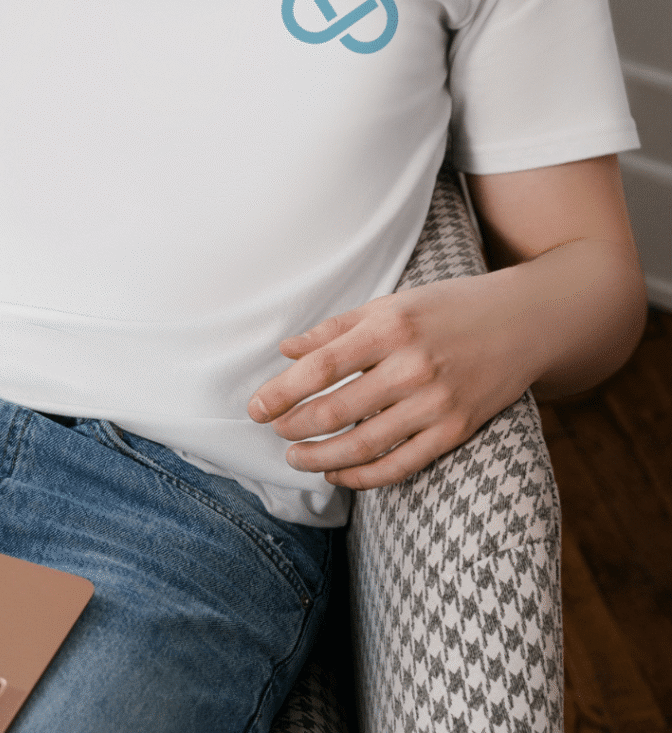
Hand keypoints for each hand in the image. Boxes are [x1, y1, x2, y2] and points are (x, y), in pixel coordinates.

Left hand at [247, 273, 538, 488]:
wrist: (525, 321)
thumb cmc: (447, 308)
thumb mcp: (390, 304)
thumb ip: (335, 330)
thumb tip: (286, 351)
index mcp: (390, 327)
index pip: (320, 367)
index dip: (281, 392)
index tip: (255, 408)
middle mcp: (412, 366)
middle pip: (335, 410)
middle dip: (294, 426)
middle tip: (274, 431)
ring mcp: (437, 403)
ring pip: (363, 444)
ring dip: (319, 456)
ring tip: (294, 457)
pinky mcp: (456, 430)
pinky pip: (400, 464)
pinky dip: (362, 475)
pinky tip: (336, 471)